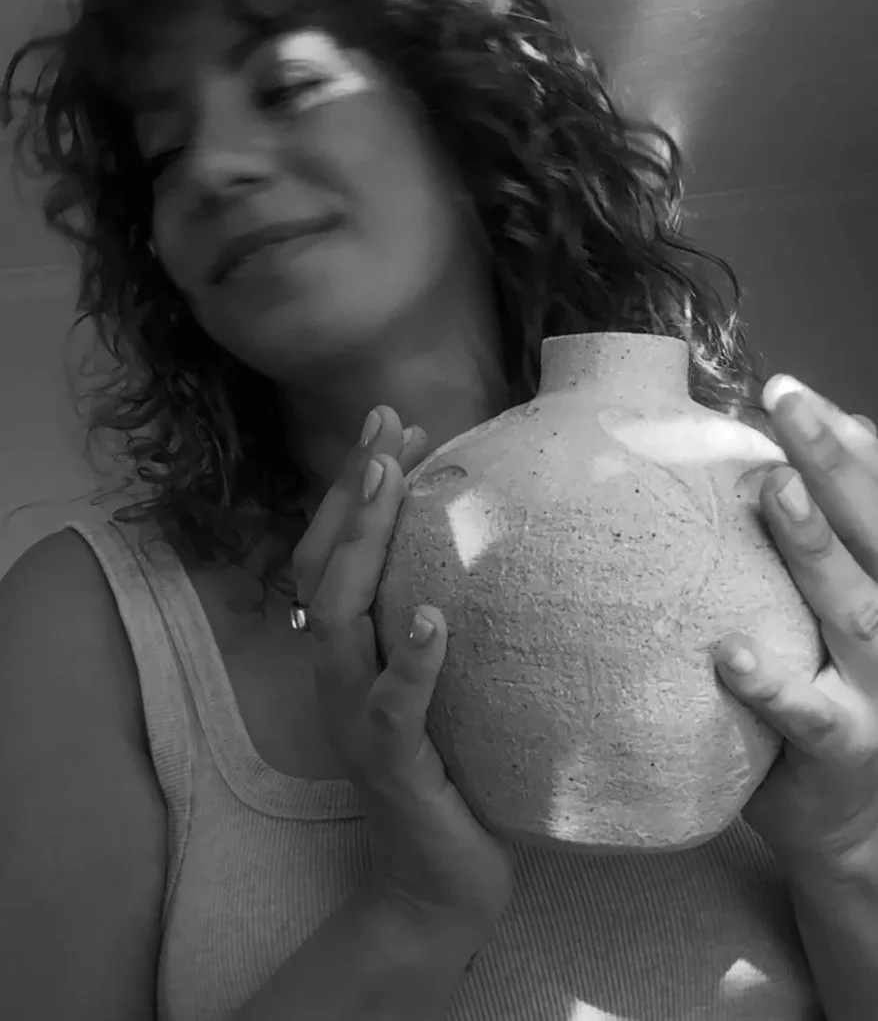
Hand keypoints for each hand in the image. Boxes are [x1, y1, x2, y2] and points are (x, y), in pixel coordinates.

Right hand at [291, 405, 513, 937]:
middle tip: (384, 427)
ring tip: (385, 483)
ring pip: (339, 619)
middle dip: (351, 492)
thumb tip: (506, 543)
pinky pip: (393, 708)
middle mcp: (339, 675)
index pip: (335, 554)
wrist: (438, 884)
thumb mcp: (448, 682)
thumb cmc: (455, 769)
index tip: (391, 427)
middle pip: (325, 568)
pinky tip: (432, 617)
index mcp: (352, 652)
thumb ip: (448, 620)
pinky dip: (409, 660)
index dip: (352, 489)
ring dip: (360, 546)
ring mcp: (356, 719)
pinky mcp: (391, 765)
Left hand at [715, 376, 877, 874]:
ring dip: (816, 549)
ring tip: (774, 493)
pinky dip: (776, 684)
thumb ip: (838, 539)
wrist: (863, 823)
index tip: (796, 388)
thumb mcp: (848, 611)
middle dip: (836, 465)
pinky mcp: (846, 749)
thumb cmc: (840, 690)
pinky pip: (811, 715)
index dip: (851, 443)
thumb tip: (824, 434)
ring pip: (855, 611)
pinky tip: (734, 654)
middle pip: (876, 536)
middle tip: (787, 402)